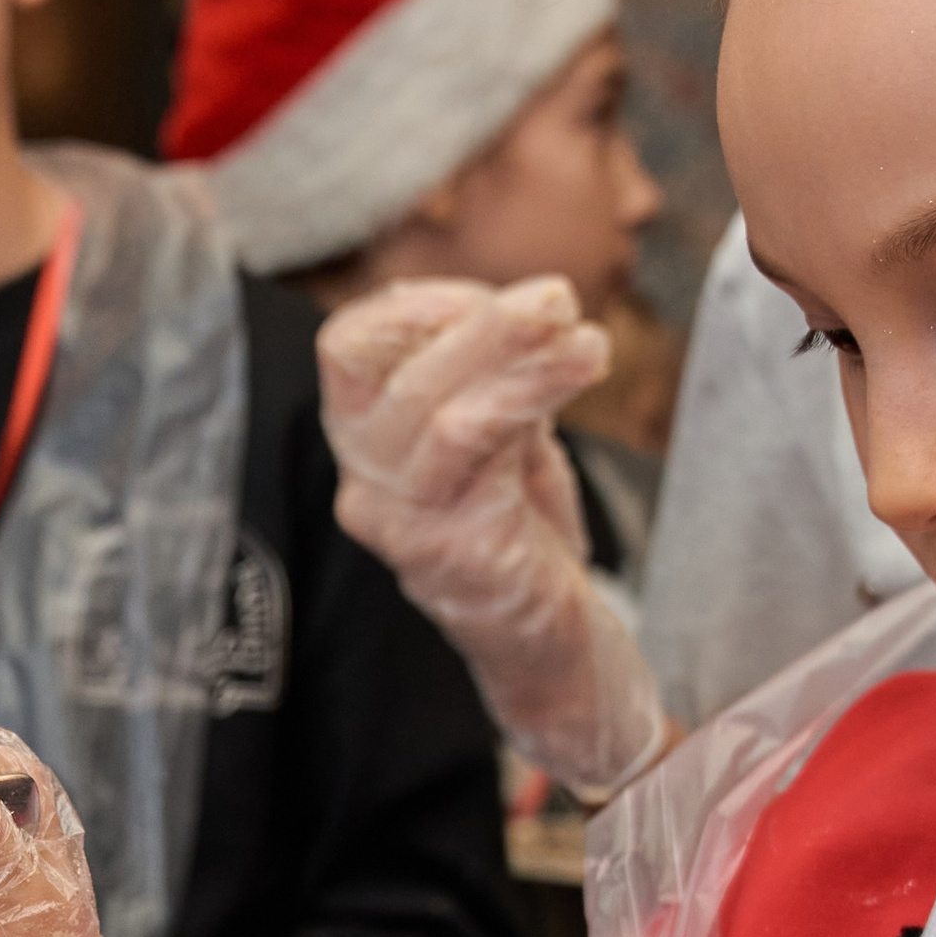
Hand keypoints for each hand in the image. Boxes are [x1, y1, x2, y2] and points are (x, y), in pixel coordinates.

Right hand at [318, 275, 669, 803]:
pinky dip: (538, 394)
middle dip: (485, 322)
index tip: (489, 296)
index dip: (416, 306)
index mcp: (364, 442)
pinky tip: (584, 367)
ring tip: (587, 336)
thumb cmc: (521, 528)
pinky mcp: (449, 551)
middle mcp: (364, 483)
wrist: (551, 640)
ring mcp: (399, 523)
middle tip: (559, 296)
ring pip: (441, 411)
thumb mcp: (500, 431)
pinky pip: (483, 453)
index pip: (348, 347)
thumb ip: (489, 374)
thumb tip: (512, 307)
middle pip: (396, 372)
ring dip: (522, 358)